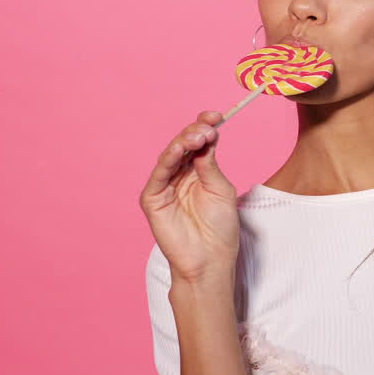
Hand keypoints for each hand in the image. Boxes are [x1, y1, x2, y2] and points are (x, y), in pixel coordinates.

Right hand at [139, 111, 239, 287]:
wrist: (211, 260)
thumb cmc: (220, 229)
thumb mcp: (220, 189)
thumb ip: (209, 164)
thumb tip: (206, 135)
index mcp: (197, 172)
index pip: (199, 143)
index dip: (206, 126)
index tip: (218, 115)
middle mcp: (179, 176)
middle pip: (184, 146)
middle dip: (196, 131)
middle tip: (210, 124)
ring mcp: (164, 187)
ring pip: (171, 156)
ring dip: (184, 142)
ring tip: (200, 134)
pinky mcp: (153, 199)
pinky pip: (159, 174)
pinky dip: (169, 159)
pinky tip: (182, 149)